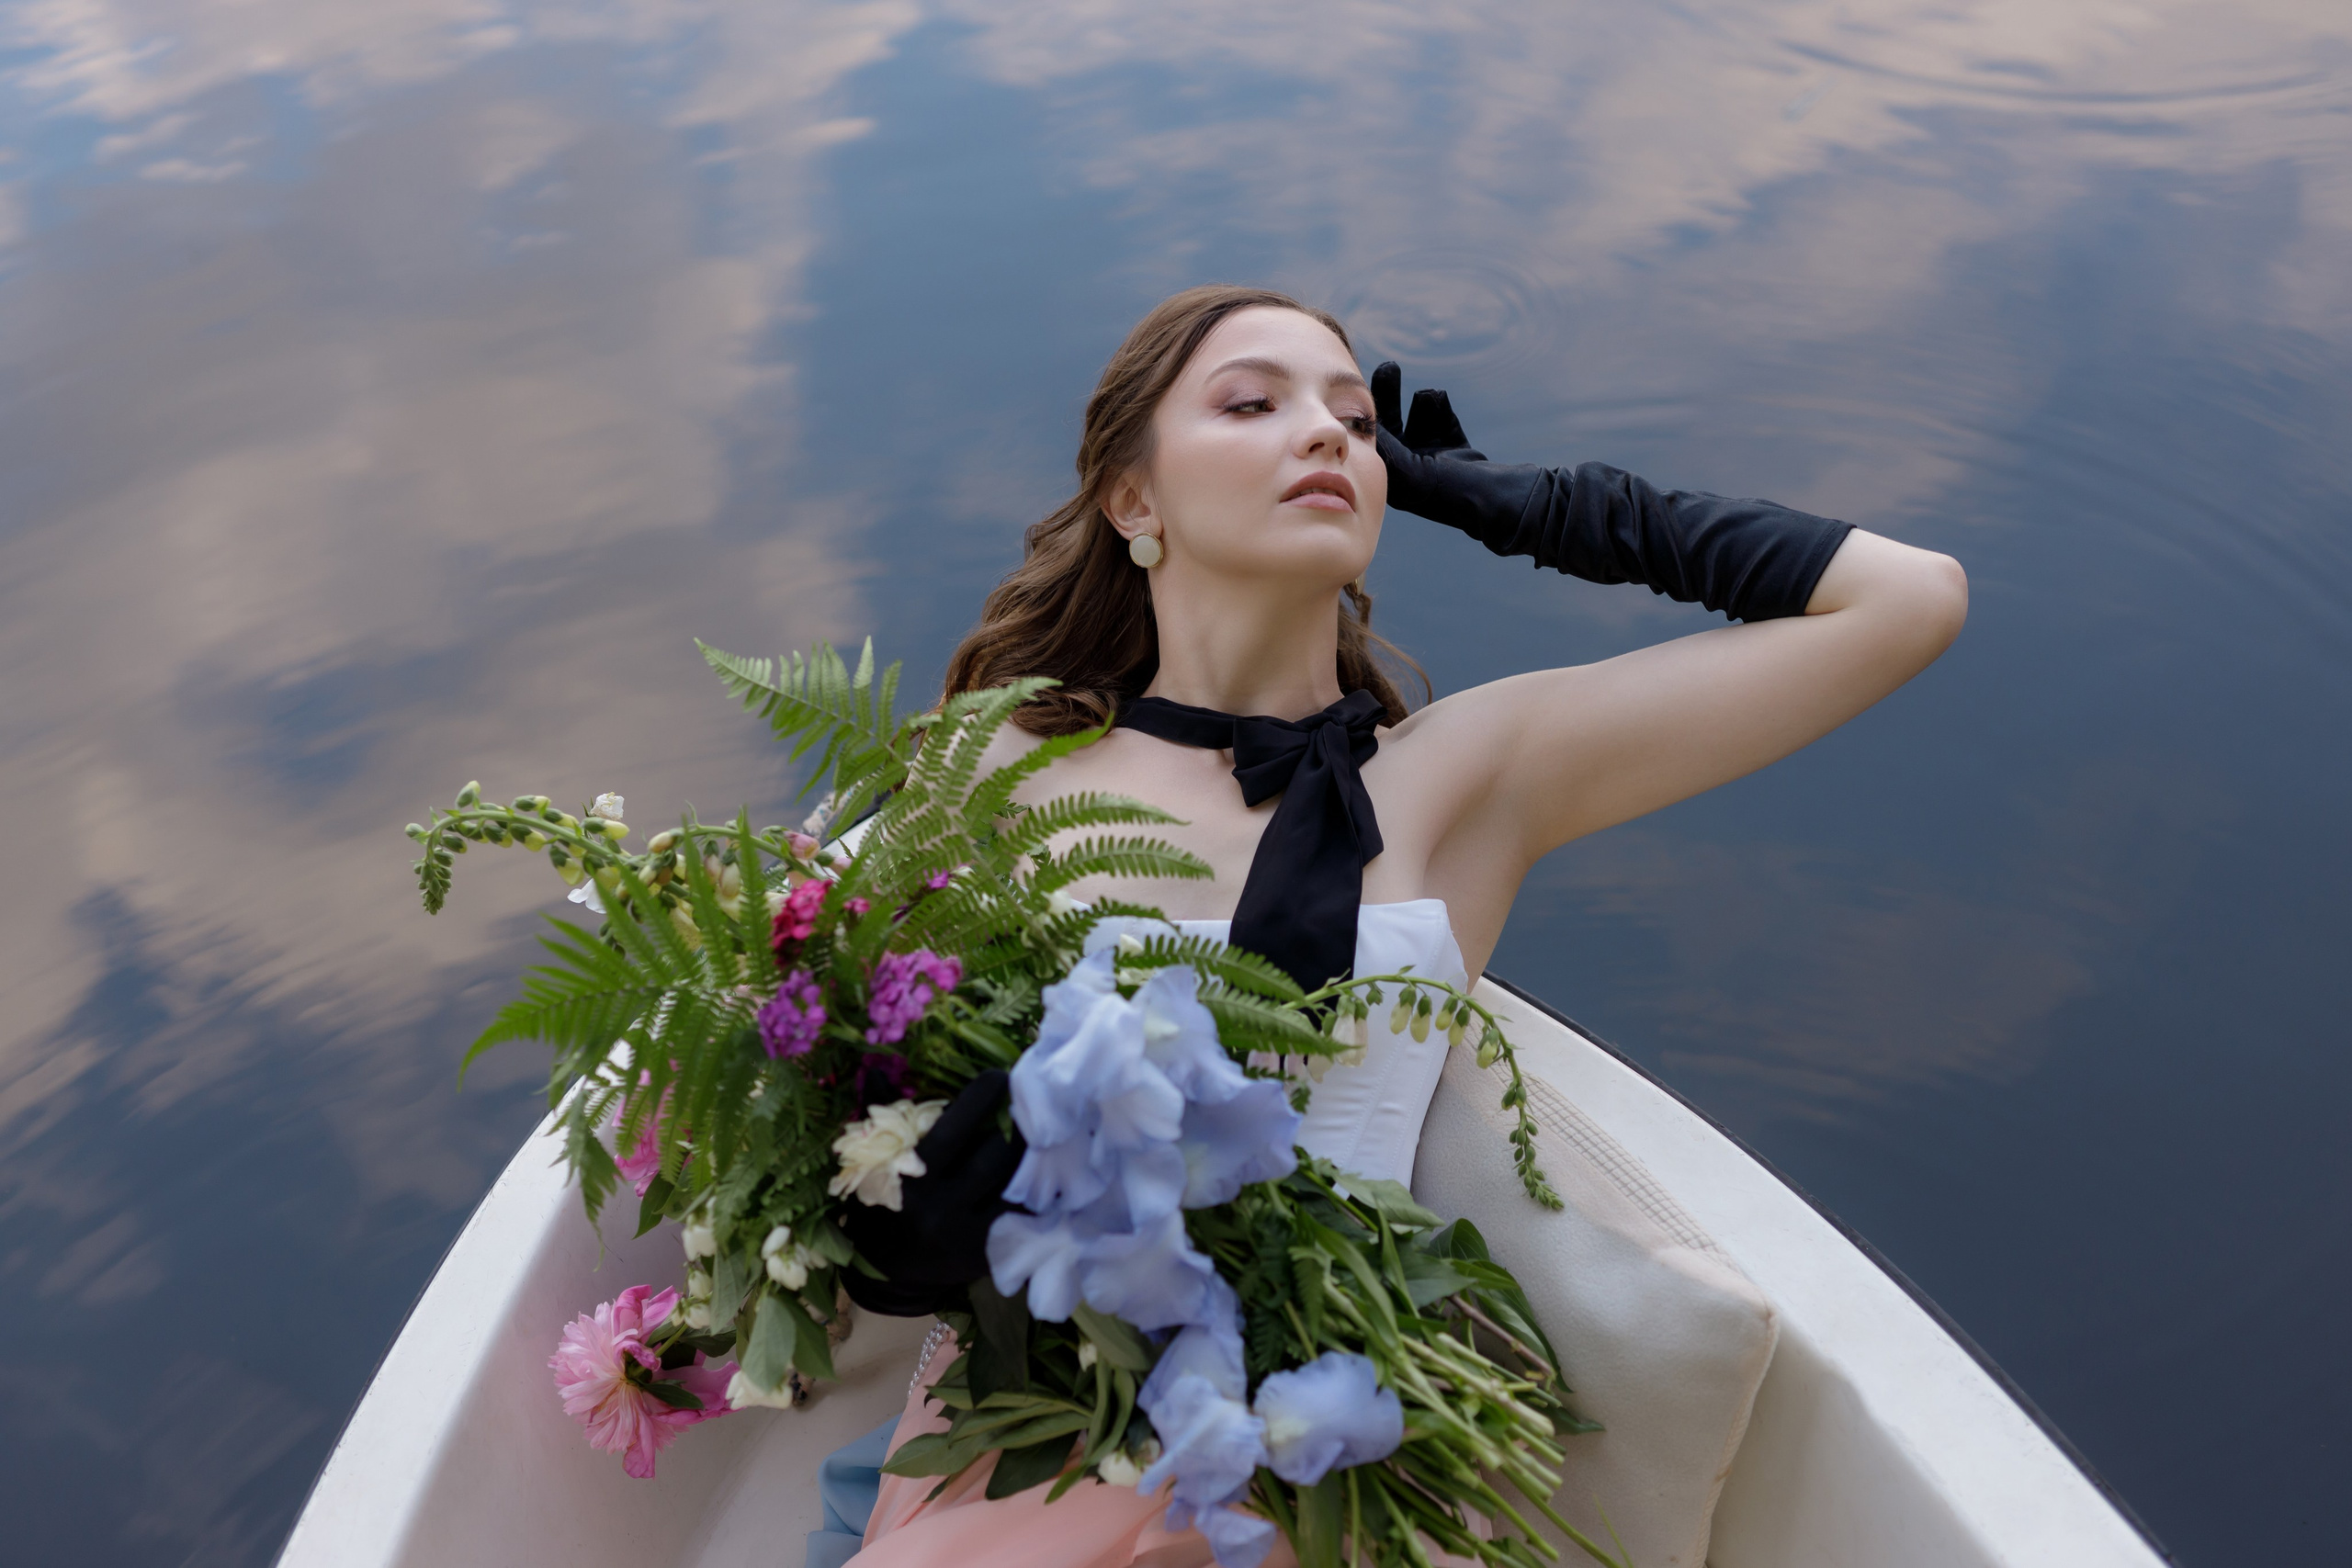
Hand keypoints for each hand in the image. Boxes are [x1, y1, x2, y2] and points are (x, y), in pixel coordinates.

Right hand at [839, 1069, 1023, 1316]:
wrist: (889, 1275)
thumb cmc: (882, 1205)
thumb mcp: (872, 1164)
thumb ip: (880, 1116)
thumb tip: (878, 1069)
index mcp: (909, 1178)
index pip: (955, 1127)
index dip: (982, 1096)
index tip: (999, 1076)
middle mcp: (940, 1208)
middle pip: (997, 1154)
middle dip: (1014, 1127)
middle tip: (1026, 1106)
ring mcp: (968, 1235)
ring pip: (1017, 1184)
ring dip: (1030, 1157)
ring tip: (1039, 1135)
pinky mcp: (990, 1254)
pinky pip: (1025, 1214)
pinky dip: (1035, 1191)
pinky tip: (1042, 1173)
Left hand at [1370, 361, 1537, 532]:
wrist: (1481, 494)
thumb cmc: (1433, 486)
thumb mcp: (1397, 464)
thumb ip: (1380, 440)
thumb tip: (1354, 419)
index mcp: (1389, 471)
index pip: (1372, 432)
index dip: (1366, 406)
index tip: (1360, 381)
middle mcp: (1408, 463)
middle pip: (1393, 419)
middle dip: (1390, 392)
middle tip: (1389, 366)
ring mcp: (1432, 454)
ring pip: (1420, 415)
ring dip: (1423, 402)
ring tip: (1426, 397)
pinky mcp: (1454, 446)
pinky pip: (1443, 417)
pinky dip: (1441, 408)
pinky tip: (1439, 402)